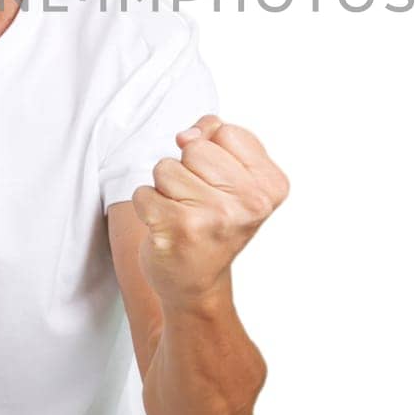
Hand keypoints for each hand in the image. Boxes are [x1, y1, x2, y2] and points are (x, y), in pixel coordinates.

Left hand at [131, 116, 289, 307]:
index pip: (225, 131)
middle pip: (194, 147)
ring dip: (166, 189)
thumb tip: (186, 135)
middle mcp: (250, 202)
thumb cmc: (213, 221)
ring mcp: (215, 217)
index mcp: (271, 185)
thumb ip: (215, 138)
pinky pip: (143, 192)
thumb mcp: (232, 176)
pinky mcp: (178, 230)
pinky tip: (166, 227)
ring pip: (166, 168)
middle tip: (198, 202)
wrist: (197, 283)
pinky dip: (148, 207)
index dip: (212, 151)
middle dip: (186, 169)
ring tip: (183, 214)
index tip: (219, 183)